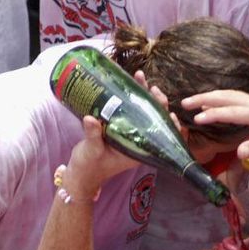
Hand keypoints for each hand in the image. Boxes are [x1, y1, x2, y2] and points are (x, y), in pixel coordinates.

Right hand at [61, 70, 167, 195]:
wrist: (82, 173)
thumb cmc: (90, 166)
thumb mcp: (92, 150)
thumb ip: (93, 135)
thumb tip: (91, 119)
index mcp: (139, 150)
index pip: (160, 133)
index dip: (167, 120)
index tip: (164, 106)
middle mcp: (138, 142)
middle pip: (154, 118)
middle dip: (156, 101)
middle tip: (152, 87)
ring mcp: (129, 134)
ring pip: (143, 112)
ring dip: (143, 95)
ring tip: (139, 77)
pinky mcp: (119, 128)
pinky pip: (129, 111)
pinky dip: (130, 98)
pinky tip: (128, 84)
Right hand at [182, 90, 248, 162]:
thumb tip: (239, 152)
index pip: (232, 112)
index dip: (213, 114)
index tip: (196, 117)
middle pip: (227, 97)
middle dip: (205, 98)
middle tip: (185, 102)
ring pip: (231, 95)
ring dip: (211, 96)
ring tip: (194, 101)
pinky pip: (236, 98)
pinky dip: (221, 98)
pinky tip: (214, 103)